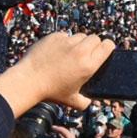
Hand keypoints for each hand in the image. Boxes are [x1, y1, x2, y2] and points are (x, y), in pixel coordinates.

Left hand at [0, 31, 114, 116]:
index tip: (104, 50)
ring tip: (71, 53)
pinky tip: (57, 52)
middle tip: (86, 53)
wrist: (29, 80)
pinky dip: (64, 42)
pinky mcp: (54, 37)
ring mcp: (67, 42)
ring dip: (79, 43)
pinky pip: (65, 35)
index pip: (108, 45)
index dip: (108, 47)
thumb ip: (85, 102)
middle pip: (95, 38)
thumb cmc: (51, 91)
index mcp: (88, 65)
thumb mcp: (72, 101)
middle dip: (93, 45)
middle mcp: (80, 51)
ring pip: (80, 36)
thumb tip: (90, 101)